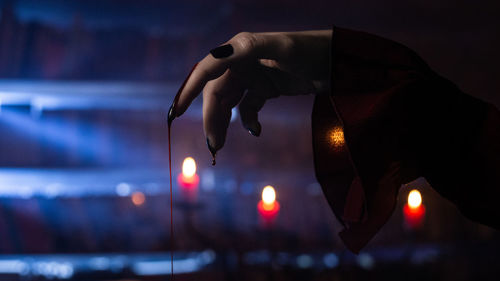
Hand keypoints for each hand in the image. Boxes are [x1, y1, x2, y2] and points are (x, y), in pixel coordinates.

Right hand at [169, 30, 331, 154]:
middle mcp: (240, 62)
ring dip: (223, 123)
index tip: (176, 111)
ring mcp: (253, 77)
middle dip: (211, 118)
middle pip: (216, 93)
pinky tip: (256, 131)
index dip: (189, 90)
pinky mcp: (265, 89)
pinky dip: (248, 121)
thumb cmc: (309, 50)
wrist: (336, 61)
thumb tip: (214, 56)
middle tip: (214, 144)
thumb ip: (248, 50)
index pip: (207, 70)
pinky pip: (247, 108)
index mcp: (238, 49)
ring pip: (228, 103)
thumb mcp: (280, 47)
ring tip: (221, 145)